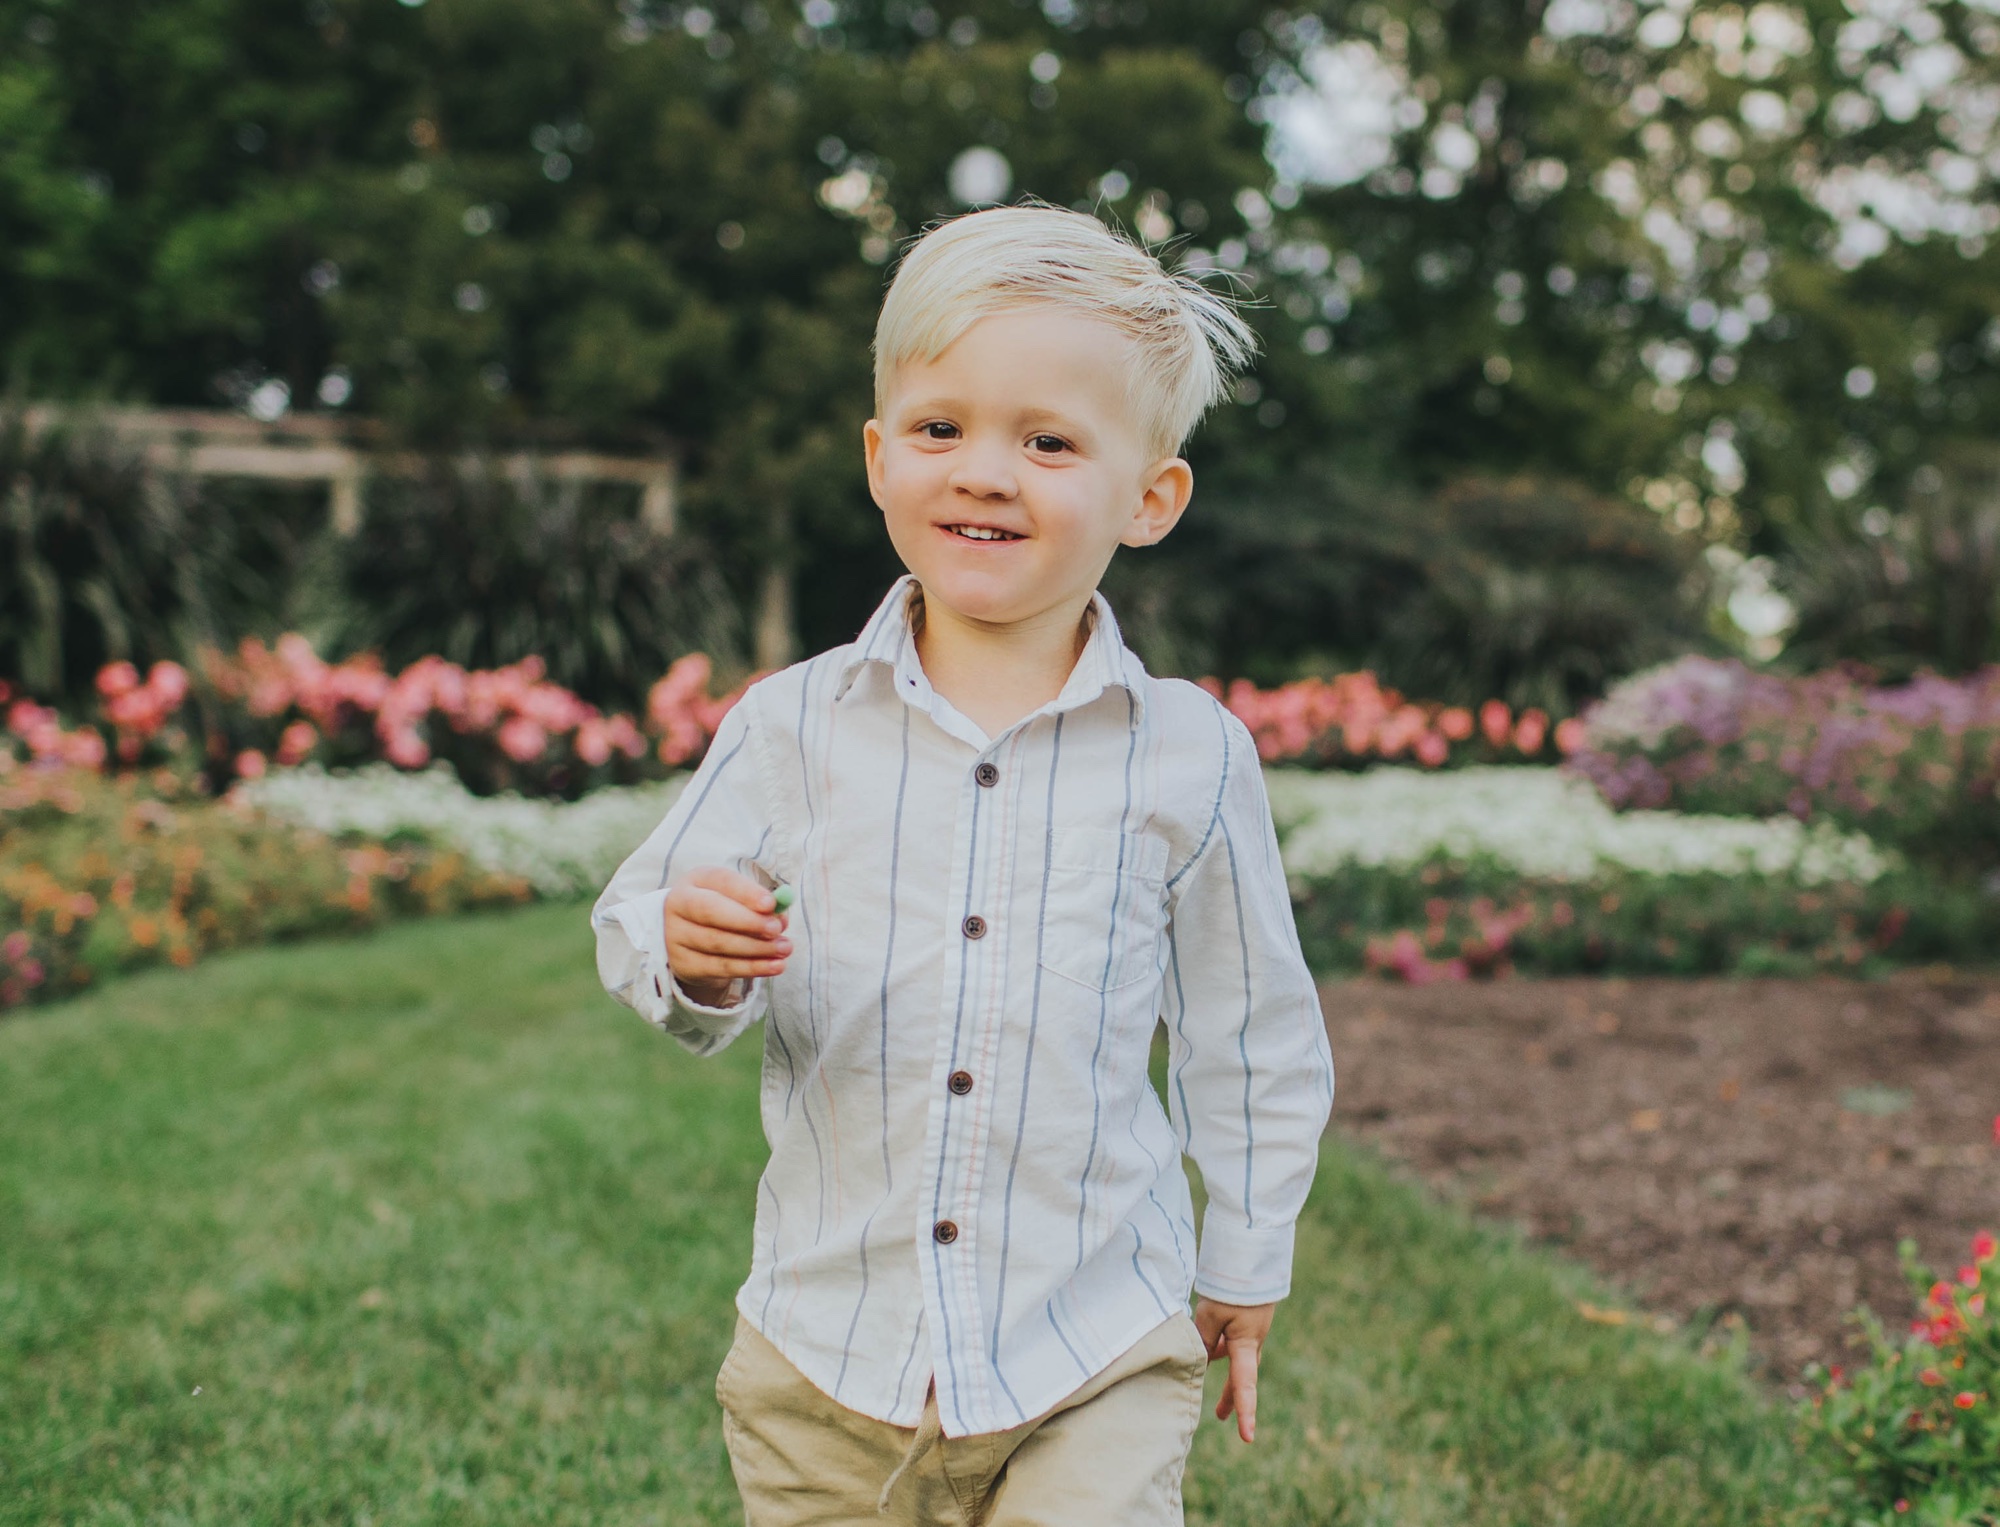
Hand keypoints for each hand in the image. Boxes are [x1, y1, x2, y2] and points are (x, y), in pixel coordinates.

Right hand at [663, 867, 789, 1007]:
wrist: (691, 939)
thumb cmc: (724, 910)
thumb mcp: (738, 899)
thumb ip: (761, 904)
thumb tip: (780, 917)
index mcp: (696, 880)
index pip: (720, 881)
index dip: (746, 893)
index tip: (771, 904)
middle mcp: (679, 905)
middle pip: (710, 911)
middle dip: (747, 921)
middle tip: (776, 929)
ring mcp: (676, 936)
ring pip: (717, 943)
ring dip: (756, 948)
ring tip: (784, 948)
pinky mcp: (684, 965)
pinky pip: (720, 968)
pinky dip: (751, 968)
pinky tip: (775, 966)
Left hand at [1192, 1298, 1273, 1443]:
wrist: (1251, 1254)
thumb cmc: (1231, 1285)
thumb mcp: (1210, 1315)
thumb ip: (1204, 1339)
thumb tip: (1201, 1358)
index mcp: (1248, 1343)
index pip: (1245, 1384)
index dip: (1245, 1411)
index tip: (1248, 1437)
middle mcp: (1253, 1340)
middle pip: (1241, 1375)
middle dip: (1230, 1396)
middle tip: (1219, 1417)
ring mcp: (1251, 1328)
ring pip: (1235, 1356)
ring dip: (1220, 1365)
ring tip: (1201, 1369)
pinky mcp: (1246, 1317)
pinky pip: (1231, 1338)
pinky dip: (1219, 1344)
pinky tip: (1207, 1339)